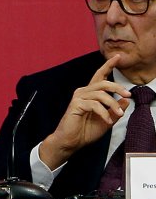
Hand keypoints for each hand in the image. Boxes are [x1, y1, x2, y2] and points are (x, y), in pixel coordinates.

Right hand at [39, 55, 129, 169]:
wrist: (71, 141)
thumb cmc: (85, 130)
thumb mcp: (106, 120)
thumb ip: (115, 110)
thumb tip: (126, 101)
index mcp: (90, 93)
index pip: (100, 76)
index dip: (109, 65)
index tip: (118, 56)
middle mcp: (83, 92)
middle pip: (102, 82)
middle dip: (117, 87)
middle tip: (128, 94)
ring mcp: (79, 97)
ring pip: (100, 93)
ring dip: (112, 103)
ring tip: (119, 114)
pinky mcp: (76, 104)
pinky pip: (94, 104)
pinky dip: (103, 113)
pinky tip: (107, 121)